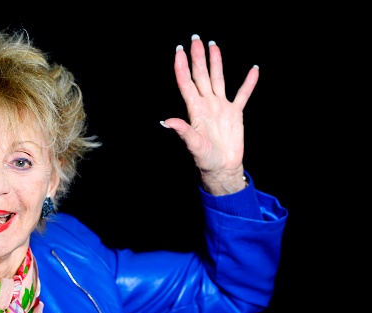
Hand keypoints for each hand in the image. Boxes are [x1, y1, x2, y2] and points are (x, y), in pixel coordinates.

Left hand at [160, 34, 258, 195]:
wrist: (222, 168)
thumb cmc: (205, 159)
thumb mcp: (193, 145)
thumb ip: (182, 131)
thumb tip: (165, 121)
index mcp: (195, 110)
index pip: (186, 83)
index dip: (182, 66)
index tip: (179, 50)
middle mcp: (206, 104)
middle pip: (201, 75)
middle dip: (198, 57)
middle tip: (195, 38)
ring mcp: (221, 107)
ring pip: (218, 79)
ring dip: (216, 62)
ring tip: (213, 45)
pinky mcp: (235, 114)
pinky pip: (243, 95)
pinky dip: (249, 83)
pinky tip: (253, 69)